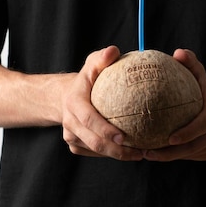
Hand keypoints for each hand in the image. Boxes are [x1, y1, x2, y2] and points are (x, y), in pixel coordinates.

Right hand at [61, 45, 143, 160]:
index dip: (105, 130)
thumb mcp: (92, 64)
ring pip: (95, 150)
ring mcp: (71, 135)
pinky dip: (110, 154)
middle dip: (116, 151)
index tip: (124, 137)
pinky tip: (129, 152)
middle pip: (93, 142)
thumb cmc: (86, 78)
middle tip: (140, 152)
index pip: (89, 119)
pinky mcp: (74, 144)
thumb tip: (114, 51)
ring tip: (140, 154)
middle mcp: (70, 122)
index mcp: (74, 103)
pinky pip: (94, 153)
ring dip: (117, 155)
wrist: (65, 95)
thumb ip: (102, 58)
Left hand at [142, 48, 205, 161]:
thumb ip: (190, 62)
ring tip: (146, 154)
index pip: (203, 125)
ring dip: (170, 157)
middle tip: (147, 152)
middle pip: (195, 146)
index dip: (188, 133)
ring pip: (192, 154)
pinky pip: (192, 157)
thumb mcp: (200, 73)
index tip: (169, 138)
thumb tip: (177, 52)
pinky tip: (156, 153)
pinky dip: (176, 156)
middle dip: (171, 153)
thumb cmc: (205, 88)